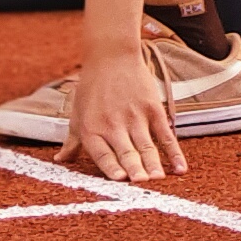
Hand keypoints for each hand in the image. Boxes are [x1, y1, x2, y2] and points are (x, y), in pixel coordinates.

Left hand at [58, 41, 184, 182]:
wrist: (111, 57)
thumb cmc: (91, 89)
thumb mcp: (78, 115)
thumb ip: (72, 142)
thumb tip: (60, 160)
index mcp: (93, 129)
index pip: (102, 154)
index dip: (111, 167)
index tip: (120, 180)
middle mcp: (113, 125)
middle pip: (126, 152)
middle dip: (134, 169)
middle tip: (142, 183)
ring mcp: (135, 117)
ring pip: (146, 146)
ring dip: (153, 164)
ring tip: (158, 179)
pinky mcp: (152, 109)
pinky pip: (166, 135)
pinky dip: (174, 153)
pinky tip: (180, 168)